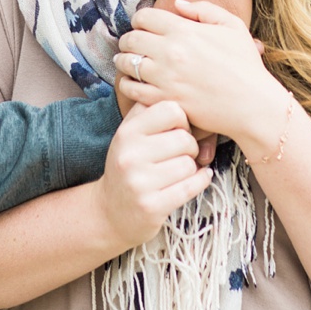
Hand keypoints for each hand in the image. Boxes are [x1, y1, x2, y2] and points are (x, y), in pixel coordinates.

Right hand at [93, 100, 212, 250]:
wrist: (109, 212)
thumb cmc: (129, 167)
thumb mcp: (131, 135)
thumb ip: (152, 113)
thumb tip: (189, 96)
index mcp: (127, 132)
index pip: (171, 110)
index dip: (182, 120)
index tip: (178, 131)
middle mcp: (130, 155)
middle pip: (185, 139)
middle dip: (190, 148)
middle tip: (181, 154)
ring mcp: (139, 182)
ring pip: (190, 164)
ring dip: (192, 168)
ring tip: (179, 170)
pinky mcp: (152, 206)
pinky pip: (191, 186)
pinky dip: (201, 181)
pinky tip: (198, 178)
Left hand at [115, 0, 283, 141]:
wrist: (253, 105)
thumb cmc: (246, 65)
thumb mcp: (232, 26)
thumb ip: (204, 9)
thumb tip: (177, 3)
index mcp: (184, 30)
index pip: (143, 17)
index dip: (140, 20)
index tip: (144, 27)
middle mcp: (170, 52)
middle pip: (130, 39)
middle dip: (129, 40)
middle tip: (132, 44)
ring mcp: (164, 77)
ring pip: (126, 63)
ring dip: (124, 60)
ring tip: (128, 61)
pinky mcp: (163, 100)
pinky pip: (131, 89)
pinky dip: (127, 83)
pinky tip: (133, 81)